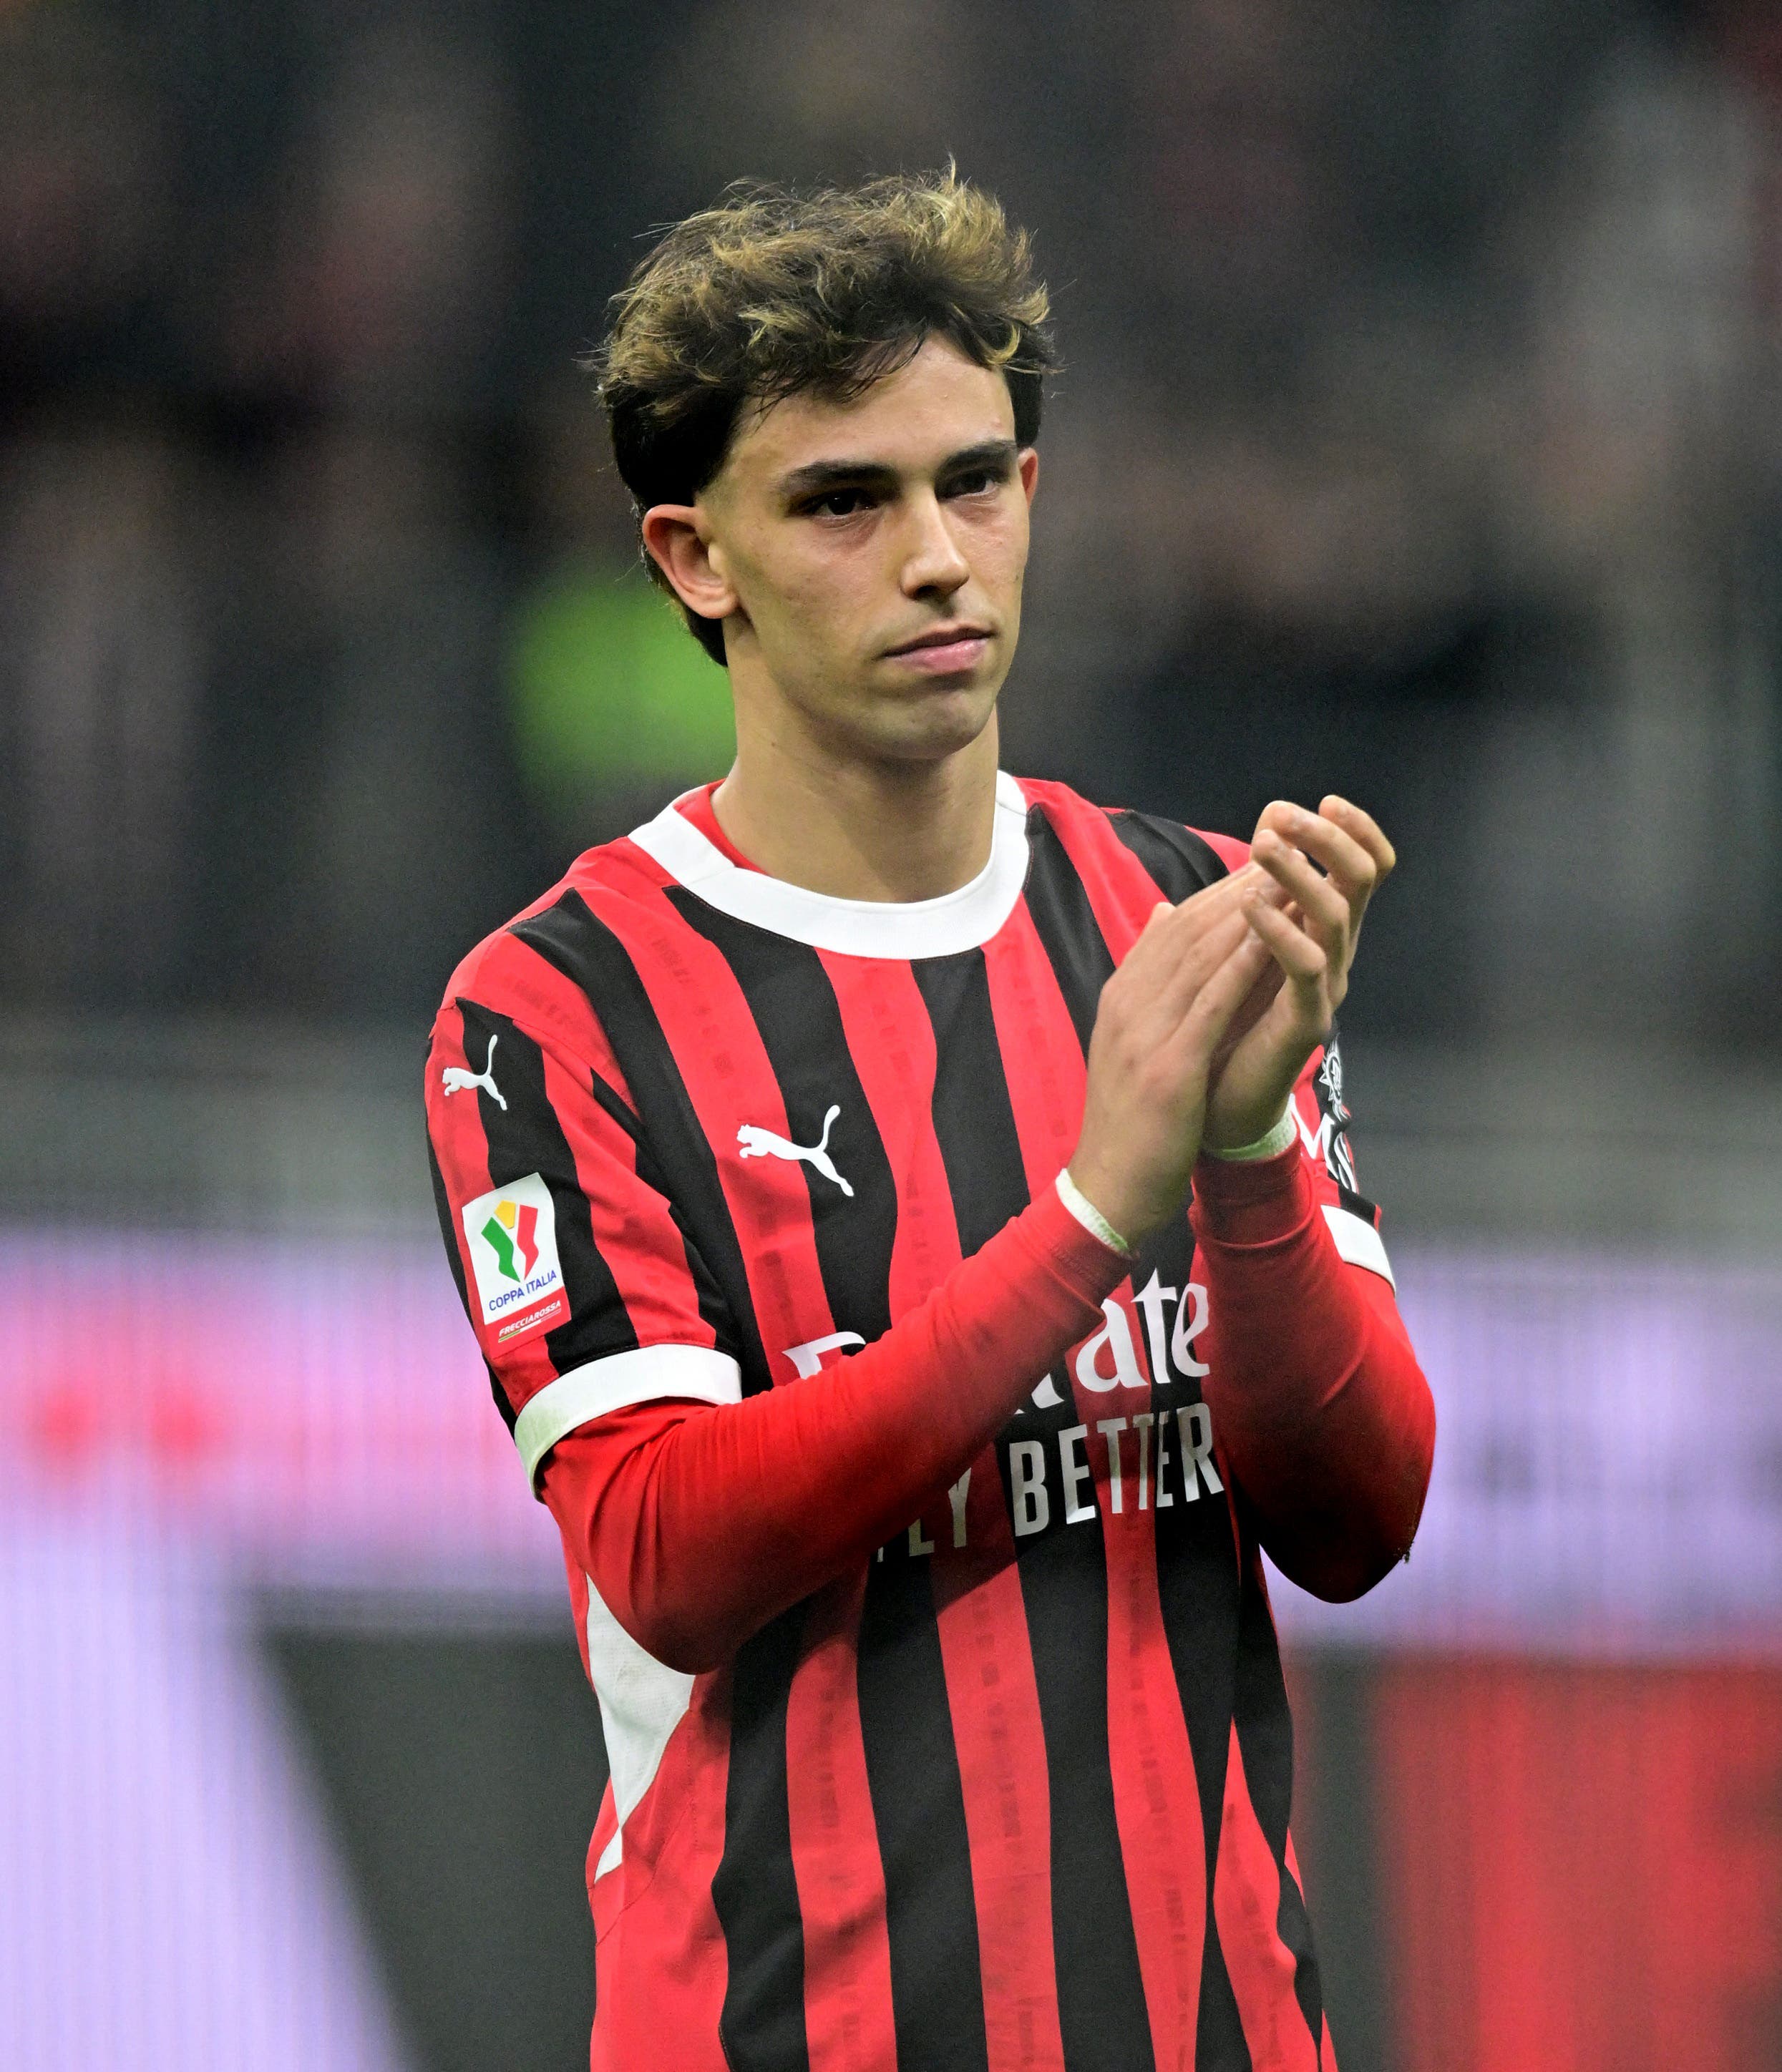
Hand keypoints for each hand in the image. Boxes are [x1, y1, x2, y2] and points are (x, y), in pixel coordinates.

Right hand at [1069, 874, 1276, 1242]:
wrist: (1108, 1187)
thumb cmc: (1128, 1120)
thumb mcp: (1128, 1040)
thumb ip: (1146, 978)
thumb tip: (1160, 915)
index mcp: (1120, 998)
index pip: (1171, 929)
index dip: (1217, 892)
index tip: (1260, 864)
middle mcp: (1128, 1006)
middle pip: (1187, 930)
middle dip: (1236, 889)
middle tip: (1283, 853)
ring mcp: (1144, 1034)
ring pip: (1199, 957)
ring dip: (1245, 913)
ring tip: (1285, 877)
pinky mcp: (1169, 1065)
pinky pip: (1211, 1004)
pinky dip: (1242, 965)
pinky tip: (1273, 937)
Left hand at [1202, 796, 1394, 1151]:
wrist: (1213, 1101)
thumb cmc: (1227, 1016)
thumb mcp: (1241, 942)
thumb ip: (1254, 890)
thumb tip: (1262, 829)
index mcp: (1322, 929)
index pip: (1363, 868)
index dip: (1354, 831)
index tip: (1324, 800)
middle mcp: (1336, 953)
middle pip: (1360, 881)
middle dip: (1327, 840)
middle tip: (1286, 818)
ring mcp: (1326, 987)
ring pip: (1336, 917)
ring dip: (1299, 875)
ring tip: (1262, 846)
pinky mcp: (1306, 1021)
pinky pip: (1305, 968)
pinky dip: (1279, 931)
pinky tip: (1249, 906)